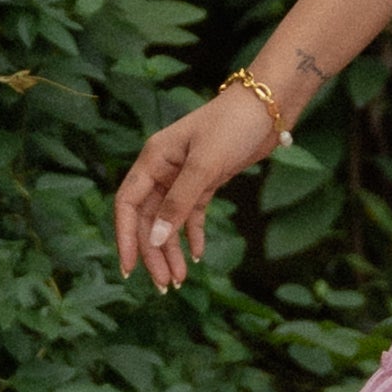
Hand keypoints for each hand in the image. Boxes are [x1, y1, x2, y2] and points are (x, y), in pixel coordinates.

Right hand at [116, 82, 281, 291]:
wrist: (266, 107)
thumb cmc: (232, 126)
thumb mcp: (205, 166)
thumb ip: (179, 203)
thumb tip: (156, 238)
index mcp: (153, 160)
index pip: (128, 204)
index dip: (125, 237)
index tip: (129, 269)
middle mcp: (163, 169)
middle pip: (149, 219)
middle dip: (154, 253)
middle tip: (165, 285)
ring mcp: (183, 176)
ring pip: (169, 221)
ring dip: (172, 250)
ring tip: (180, 280)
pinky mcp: (205, 181)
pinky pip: (191, 214)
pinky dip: (193, 234)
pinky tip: (198, 255)